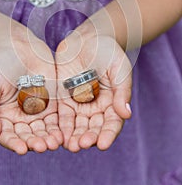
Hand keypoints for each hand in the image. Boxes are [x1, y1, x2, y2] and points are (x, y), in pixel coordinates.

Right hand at [0, 24, 62, 154]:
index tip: (22, 149)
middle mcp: (22, 119)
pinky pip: (59, 118)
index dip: (14, 143)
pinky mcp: (55, 103)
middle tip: (43, 147)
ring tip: (55, 143)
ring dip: (50, 138)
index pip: (8, 136)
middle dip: (36, 142)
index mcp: (4, 118)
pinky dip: (62, 126)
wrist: (19, 45)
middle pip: (29, 136)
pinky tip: (65, 132)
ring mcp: (39, 111)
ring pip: (45, 130)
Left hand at [56, 19, 131, 151]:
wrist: (88, 38)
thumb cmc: (108, 52)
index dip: (107, 134)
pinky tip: (57, 135)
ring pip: (76, 126)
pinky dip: (60, 126)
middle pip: (92, 128)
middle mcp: (96, 107)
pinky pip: (61, 115)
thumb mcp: (119, 69)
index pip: (111, 123)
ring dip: (73, 136)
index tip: (102, 144)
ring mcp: (78, 104)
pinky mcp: (63, 98)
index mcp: (113, 103)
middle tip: (81, 144)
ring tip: (70, 146)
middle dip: (88, 137)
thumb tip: (126, 114)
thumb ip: (122, 91)